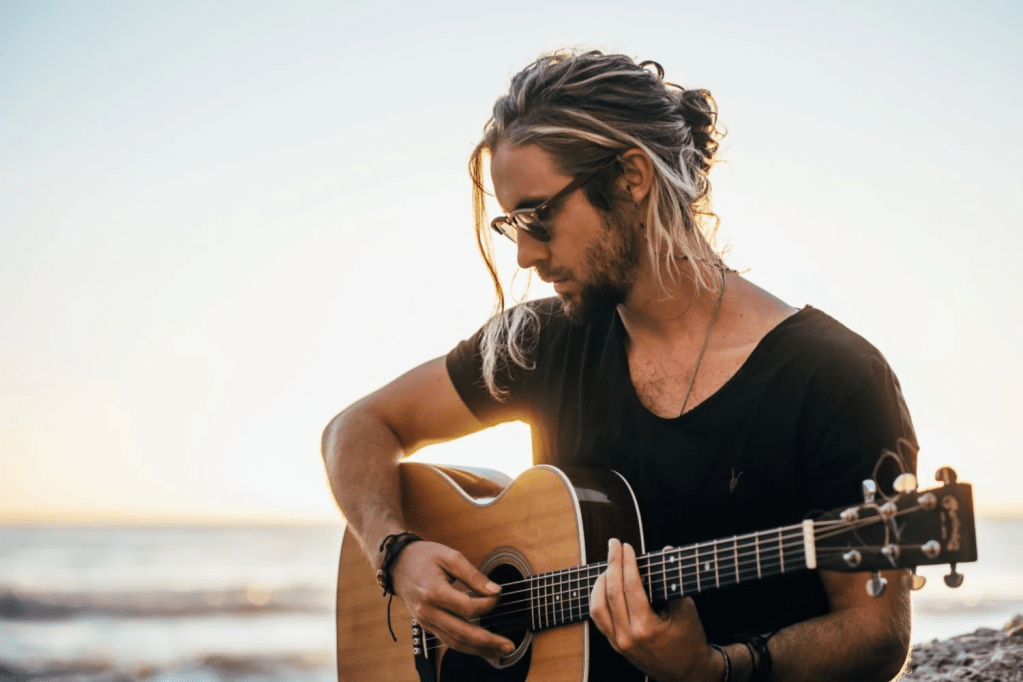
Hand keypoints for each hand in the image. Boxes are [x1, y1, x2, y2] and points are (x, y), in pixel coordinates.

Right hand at [390, 540, 515, 661]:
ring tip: (500, 652)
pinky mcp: (426, 626)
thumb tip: (495, 591)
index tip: (498, 594)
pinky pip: (448, 641)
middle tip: (509, 646)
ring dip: (479, 650)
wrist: (396, 564)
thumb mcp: (450, 556)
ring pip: (455, 643)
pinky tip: (482, 649)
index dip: (488, 604)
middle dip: (488, 642)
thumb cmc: (423, 557)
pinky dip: (466, 647)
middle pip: (462, 633)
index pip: (467, 608)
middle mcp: (428, 612)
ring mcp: (425, 622)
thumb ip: (474, 575)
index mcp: (433, 592)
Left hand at [590, 539, 720, 681]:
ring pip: (597, 607)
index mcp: (645, 628)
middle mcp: (627, 637)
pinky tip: (604, 586)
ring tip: (609, 565)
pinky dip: (598, 599)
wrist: (688, 673)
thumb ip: (673, 581)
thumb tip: (666, 550)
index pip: (630, 586)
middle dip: (612, 564)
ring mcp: (618, 643)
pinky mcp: (615, 646)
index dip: (626, 563)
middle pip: (611, 592)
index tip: (626, 546)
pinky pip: (599, 619)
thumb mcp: (686, 610)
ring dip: (600, 582)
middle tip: (614, 545)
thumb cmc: (690, 641)